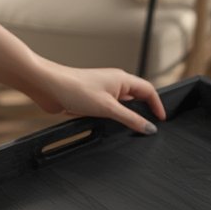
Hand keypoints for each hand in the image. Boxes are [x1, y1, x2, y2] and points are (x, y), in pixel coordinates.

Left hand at [23, 57, 165, 133]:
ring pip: (122, 106)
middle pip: (137, 98)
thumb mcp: (108, 108)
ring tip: (130, 130)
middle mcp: (114, 84)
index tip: (161, 120)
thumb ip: (130, 119)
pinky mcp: (91, 101)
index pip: (149, 91)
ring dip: (126, 117)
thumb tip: (149, 128)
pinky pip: (108, 111)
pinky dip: (112, 119)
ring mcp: (102, 92)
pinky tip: (108, 128)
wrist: (48, 86)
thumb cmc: (75, 88)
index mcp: (123, 79)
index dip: (157, 105)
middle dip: (144, 112)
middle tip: (148, 128)